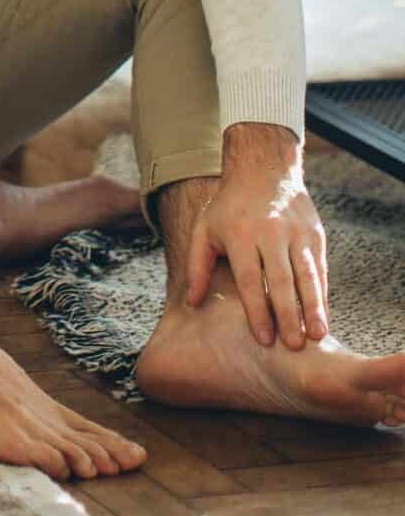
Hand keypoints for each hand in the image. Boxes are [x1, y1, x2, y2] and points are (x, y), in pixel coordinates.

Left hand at [185, 123, 329, 347]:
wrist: (264, 169)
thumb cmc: (229, 207)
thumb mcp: (204, 229)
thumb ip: (196, 266)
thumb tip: (192, 302)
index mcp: (241, 235)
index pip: (251, 279)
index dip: (257, 310)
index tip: (264, 339)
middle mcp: (271, 233)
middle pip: (281, 280)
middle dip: (288, 315)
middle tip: (294, 346)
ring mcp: (296, 233)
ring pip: (307, 275)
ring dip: (313, 307)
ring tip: (317, 335)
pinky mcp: (315, 234)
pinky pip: (320, 268)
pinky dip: (322, 293)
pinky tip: (322, 315)